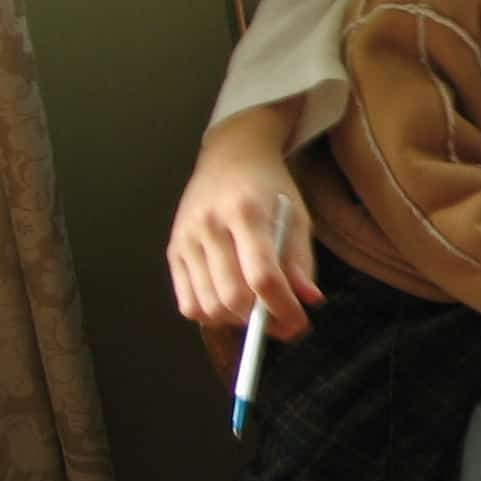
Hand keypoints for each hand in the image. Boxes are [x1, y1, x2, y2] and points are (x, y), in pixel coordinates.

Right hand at [166, 104, 322, 337]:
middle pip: (232, 296)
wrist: (230, 156)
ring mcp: (185, 239)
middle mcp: (210, 225)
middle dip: (261, 321)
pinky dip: (211, 316)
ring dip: (237, 322)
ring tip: (258, 312)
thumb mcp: (297, 217)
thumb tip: (308, 302)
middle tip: (282, 323)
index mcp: (246, 212)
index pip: (262, 276)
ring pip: (208, 306)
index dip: (282, 308)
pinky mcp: (172, 250)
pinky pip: (187, 303)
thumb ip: (301, 261)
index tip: (299, 324)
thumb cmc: (269, 188)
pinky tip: (231, 305)